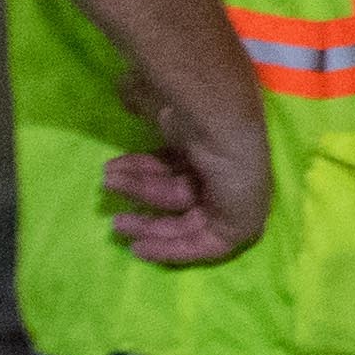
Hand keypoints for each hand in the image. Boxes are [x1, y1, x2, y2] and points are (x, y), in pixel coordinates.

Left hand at [103, 118, 270, 265]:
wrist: (215, 106)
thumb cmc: (229, 164)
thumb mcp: (241, 214)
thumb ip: (225, 237)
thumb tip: (209, 244)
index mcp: (246, 205)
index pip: (209, 240)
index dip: (174, 249)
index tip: (137, 248)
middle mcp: (228, 185)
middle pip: (184, 216)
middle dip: (149, 221)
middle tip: (117, 222)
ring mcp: (204, 160)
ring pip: (167, 188)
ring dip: (137, 189)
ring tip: (109, 179)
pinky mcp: (185, 137)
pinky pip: (160, 162)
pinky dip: (139, 168)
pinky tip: (119, 166)